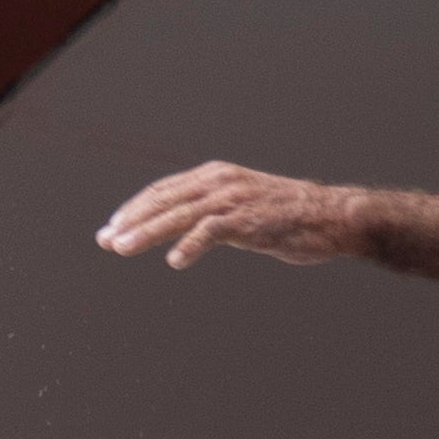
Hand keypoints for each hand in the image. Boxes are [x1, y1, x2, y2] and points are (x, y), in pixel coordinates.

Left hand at [96, 162, 364, 270]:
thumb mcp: (241, 209)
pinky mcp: (249, 219)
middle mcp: (220, 182)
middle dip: (130, 221)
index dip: (134, 209)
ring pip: (179, 214)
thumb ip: (211, 216)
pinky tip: (174, 261)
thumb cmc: (287, 217)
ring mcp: (234, 199)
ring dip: (147, 232)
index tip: (111, 229)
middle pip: (163, 200)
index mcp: (215, 177)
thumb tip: (181, 235)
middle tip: (105, 240)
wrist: (333, 216)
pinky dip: (190, 245)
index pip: (163, 191)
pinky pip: (211, 231)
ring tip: (121, 248)